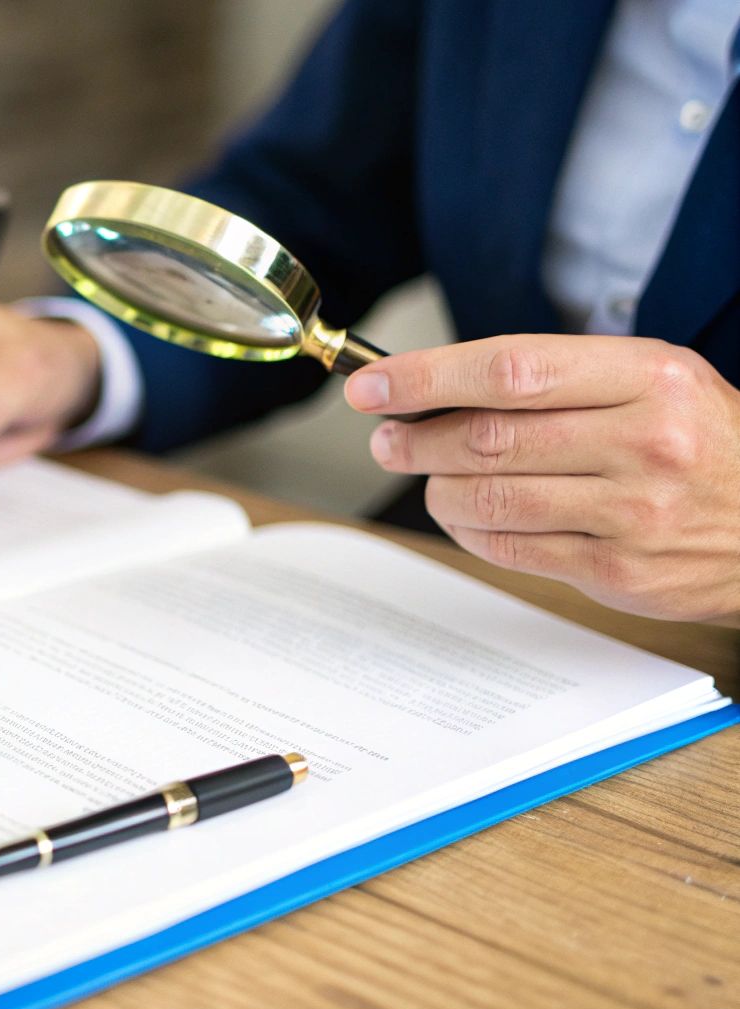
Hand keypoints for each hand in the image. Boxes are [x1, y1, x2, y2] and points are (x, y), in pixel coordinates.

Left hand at [347, 334, 739, 620]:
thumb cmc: (703, 442)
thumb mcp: (653, 381)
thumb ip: (556, 380)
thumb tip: (438, 388)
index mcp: (650, 378)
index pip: (510, 370)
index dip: (426, 377)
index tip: (373, 385)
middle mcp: (645, 441)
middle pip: (489, 437)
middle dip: (417, 437)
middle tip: (388, 437)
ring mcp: (633, 512)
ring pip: (491, 496)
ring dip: (436, 485)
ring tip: (424, 472)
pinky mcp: (619, 569)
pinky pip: (511, 547)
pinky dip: (469, 529)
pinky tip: (464, 513)